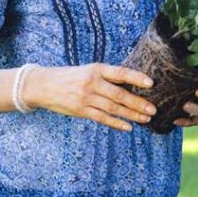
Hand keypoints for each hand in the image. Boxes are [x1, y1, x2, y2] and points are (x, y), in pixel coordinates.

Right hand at [22, 63, 155, 131]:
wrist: (43, 85)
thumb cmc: (71, 77)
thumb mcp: (88, 70)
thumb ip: (106, 77)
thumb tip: (130, 84)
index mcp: (96, 69)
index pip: (120, 72)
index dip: (136, 77)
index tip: (151, 83)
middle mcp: (92, 83)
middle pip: (119, 94)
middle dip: (138, 103)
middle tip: (153, 109)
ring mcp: (86, 97)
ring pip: (113, 108)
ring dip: (131, 115)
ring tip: (145, 119)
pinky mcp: (80, 110)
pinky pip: (102, 118)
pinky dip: (116, 123)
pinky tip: (128, 127)